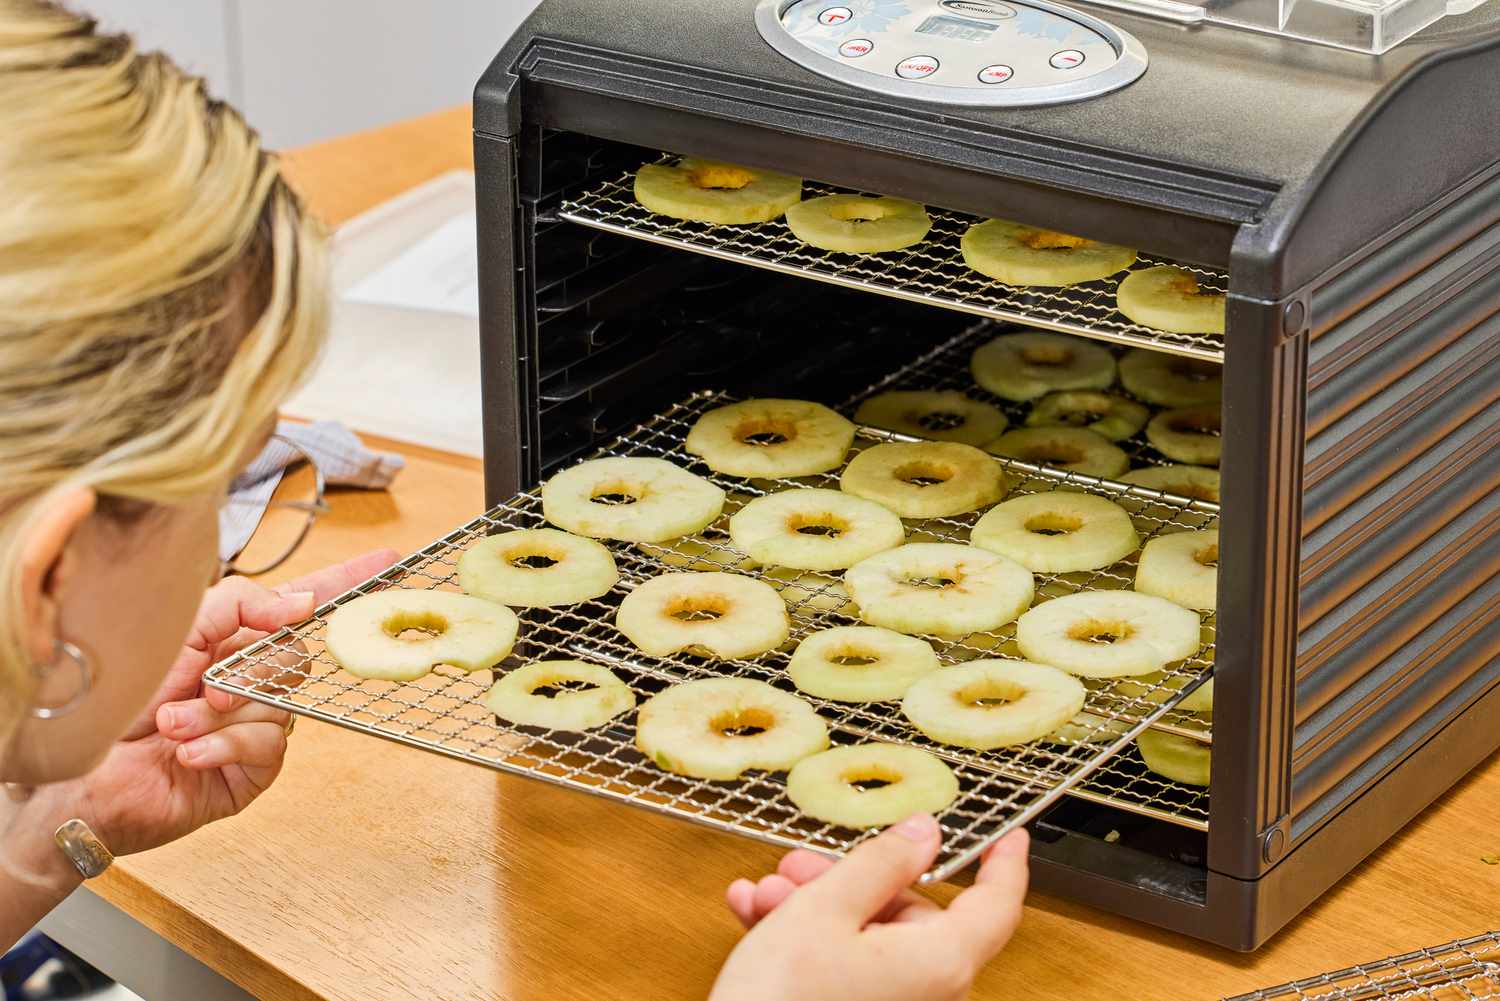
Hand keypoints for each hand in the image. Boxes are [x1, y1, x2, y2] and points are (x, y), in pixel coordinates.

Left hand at [37, 549, 397, 856]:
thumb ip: (241, 604)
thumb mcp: (178, 630)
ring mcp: (257, 726)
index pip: (306, 604)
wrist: (80, 772)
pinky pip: (266, 746)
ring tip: (170, 725)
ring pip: (279, 704)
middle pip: (295, 657)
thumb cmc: (117, 697)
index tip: (391, 559)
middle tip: (202, 685)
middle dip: (246, 671)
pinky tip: (185, 753)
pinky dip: (221, 745)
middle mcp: (254, 682)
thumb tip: (303, 603)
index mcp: (238, 641)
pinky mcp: (252, 772)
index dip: (348, 582)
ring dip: (216, 713)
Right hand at [711, 815, 1029, 1000]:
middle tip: (799, 864)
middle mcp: (932, 994)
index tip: (1009, 838)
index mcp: (941, 964)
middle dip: (848, 881)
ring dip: (815, 909)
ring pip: (870, 940)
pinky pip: (852, 971)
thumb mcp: (824, 909)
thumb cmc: (780, 999)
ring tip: (763, 896)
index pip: (996, 905)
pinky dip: (810, 944)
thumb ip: (881, 863)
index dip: (1003, 864)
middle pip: (910, 915)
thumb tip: (924, 833)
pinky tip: (758, 919)